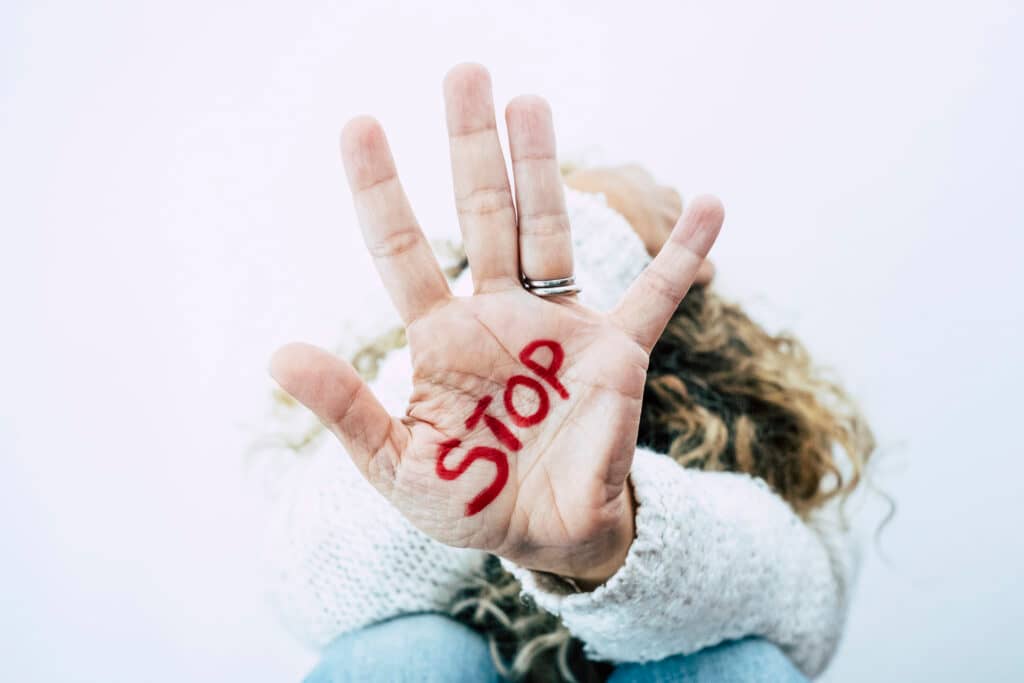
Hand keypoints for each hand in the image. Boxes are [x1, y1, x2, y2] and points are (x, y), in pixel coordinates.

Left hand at [270, 64, 723, 585]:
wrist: (544, 537)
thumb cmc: (468, 502)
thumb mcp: (397, 467)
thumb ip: (347, 411)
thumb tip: (278, 353)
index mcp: (442, 338)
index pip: (403, 249)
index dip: (381, 189)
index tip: (360, 124)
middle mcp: (499, 315)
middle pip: (483, 213)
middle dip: (472, 146)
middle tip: (465, 74)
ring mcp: (560, 327)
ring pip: (551, 231)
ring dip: (546, 168)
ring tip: (531, 103)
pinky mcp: (617, 353)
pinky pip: (657, 295)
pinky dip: (685, 255)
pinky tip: (711, 204)